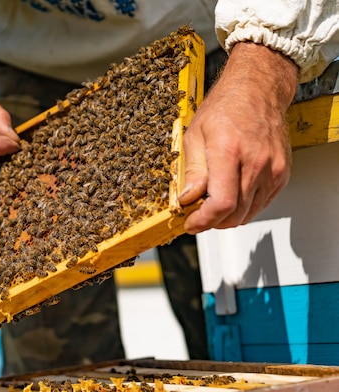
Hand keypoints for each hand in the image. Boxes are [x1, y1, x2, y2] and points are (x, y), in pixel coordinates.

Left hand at [179, 42, 297, 233]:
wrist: (258, 90)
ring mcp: (273, 169)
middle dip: (212, 221)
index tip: (191, 224)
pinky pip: (262, 204)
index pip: (222, 203)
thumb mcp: (194, 135)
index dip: (204, 220)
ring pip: (248, 213)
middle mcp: (256, 162)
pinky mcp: (282, 173)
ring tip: (212, 204)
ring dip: (228, 217)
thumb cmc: (225, 107)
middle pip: (235, 213)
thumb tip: (187, 198)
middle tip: (197, 214)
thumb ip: (192, 171)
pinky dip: (245, 208)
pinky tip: (231, 196)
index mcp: (229, 151)